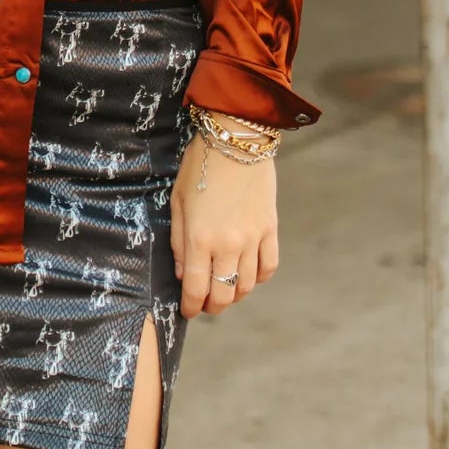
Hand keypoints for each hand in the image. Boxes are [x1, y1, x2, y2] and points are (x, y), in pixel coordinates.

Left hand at [171, 123, 277, 319]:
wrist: (235, 139)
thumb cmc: (198, 165)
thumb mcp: (177, 201)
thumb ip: (179, 242)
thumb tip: (184, 274)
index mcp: (200, 238)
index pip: (197, 289)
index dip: (191, 306)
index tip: (188, 310)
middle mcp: (228, 244)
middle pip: (224, 294)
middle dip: (213, 306)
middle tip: (206, 305)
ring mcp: (253, 238)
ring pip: (248, 285)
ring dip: (235, 295)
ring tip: (225, 291)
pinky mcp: (270, 228)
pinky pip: (270, 266)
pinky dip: (260, 277)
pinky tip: (249, 274)